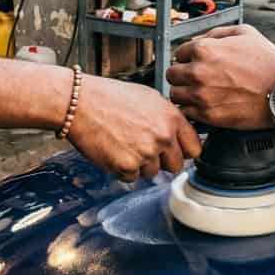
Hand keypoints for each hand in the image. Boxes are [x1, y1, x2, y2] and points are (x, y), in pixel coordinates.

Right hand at [68, 76, 201, 181]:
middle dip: (163, 161)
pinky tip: (114, 150)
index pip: (195, 148)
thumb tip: (179, 135)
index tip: (177, 152)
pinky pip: (132, 177)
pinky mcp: (127, 166)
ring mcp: (146, 153)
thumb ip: (168, 118)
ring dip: (141, 165)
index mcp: (171, 117)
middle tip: (146, 150)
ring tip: (124, 145)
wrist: (80, 103)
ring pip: (153, 173)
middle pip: (176, 166)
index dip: (184, 151)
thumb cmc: (110, 97)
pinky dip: (123, 169)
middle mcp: (163, 136)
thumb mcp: (148, 98)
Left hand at [167, 25, 274, 129]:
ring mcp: (201, 95)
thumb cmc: (268, 63)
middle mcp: (198, 72)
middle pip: (172, 74)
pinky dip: (191, 111)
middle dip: (182, 75)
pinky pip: (186, 113)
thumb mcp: (245, 33)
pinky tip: (203, 106)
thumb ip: (218, 32)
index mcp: (204, 49)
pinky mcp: (207, 116)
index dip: (187, 57)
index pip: (178, 53)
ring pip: (175, 95)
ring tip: (198, 94)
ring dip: (184, 94)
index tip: (195, 63)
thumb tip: (202, 38)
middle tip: (194, 79)